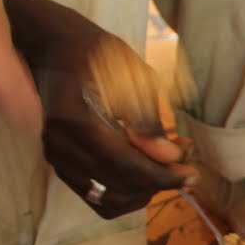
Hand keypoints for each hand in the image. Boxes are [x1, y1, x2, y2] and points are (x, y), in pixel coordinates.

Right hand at [11, 0, 194, 217]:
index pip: (125, 165)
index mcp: (75, 119)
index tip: (192, 175)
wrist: (52, 45)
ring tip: (167, 167)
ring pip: (108, 199)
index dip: (164, 177)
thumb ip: (149, 119)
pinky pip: (95, 196)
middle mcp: (59, 143)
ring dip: (143, 191)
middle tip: (186, 164)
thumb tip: (171, 157)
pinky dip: (125, 192)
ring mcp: (55, 155)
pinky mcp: (59, 162)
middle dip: (159, 182)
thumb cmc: (95, 53)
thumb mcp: (131, 74)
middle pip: (119, 186)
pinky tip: (144, 173)